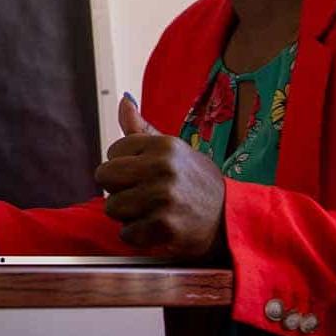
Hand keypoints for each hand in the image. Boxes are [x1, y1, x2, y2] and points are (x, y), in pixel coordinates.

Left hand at [93, 94, 226, 259]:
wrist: (229, 219)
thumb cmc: (196, 183)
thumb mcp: (174, 150)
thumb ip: (142, 128)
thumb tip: (124, 100)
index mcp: (163, 145)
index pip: (113, 151)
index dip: (125, 166)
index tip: (144, 174)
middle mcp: (163, 167)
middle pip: (105, 176)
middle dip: (118, 188)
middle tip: (142, 193)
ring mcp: (163, 197)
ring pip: (112, 207)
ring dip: (128, 214)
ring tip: (152, 210)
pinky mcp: (164, 225)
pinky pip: (126, 233)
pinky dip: (138, 235)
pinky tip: (157, 227)